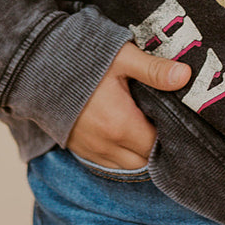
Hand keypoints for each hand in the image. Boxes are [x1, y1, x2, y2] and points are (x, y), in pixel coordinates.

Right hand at [66, 41, 190, 169]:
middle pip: (144, 161)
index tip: (174, 118)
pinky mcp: (78, 149)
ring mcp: (90, 150)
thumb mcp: (122, 58)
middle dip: (156, 147)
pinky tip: (124, 133)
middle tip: (162, 122)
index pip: (157, 145)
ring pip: (126, 166)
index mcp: (121, 125)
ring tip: (144, 127)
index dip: (170, 135)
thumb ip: (154, 70)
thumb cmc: (83, 60)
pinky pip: (107, 163)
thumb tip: (185, 76)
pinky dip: (120, 154)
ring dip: (138, 153)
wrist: (38, 66)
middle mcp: (106, 145)